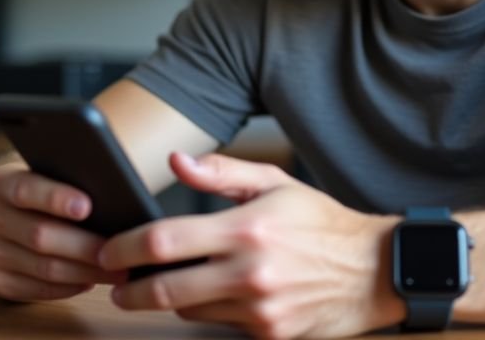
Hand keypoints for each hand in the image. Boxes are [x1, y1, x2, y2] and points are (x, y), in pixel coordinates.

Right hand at [0, 160, 126, 300]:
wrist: (17, 211)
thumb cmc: (52, 189)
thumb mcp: (57, 172)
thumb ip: (75, 176)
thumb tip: (112, 192)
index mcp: (0, 182)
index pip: (25, 189)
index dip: (55, 198)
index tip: (87, 207)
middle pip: (39, 235)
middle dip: (84, 245)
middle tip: (118, 250)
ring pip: (43, 267)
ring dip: (85, 271)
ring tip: (116, 270)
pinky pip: (37, 290)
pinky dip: (69, 288)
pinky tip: (91, 280)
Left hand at [103, 152, 404, 338]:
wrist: (375, 270)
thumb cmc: (323, 223)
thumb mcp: (275, 183)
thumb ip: (221, 173)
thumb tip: (177, 162)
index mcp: (246, 227)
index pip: (163, 241)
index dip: (125, 248)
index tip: (110, 250)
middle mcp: (249, 271)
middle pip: (163, 288)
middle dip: (129, 289)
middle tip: (116, 285)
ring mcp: (259, 309)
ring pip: (188, 309)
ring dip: (170, 299)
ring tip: (164, 285)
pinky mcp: (269, 335)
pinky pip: (219, 324)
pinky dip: (209, 310)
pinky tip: (215, 295)